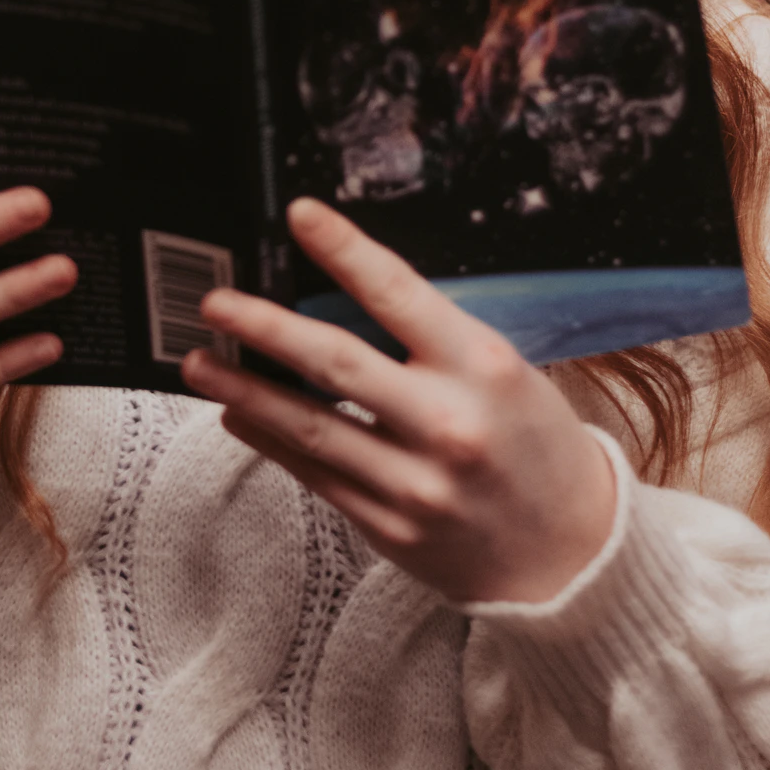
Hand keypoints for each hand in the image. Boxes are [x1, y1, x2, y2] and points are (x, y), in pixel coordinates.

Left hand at [180, 196, 616, 607]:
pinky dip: (269, 439)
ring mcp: (415, 483)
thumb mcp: (504, 375)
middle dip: (264, 328)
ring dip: (244, 391)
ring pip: (309, 427)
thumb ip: (432, 343)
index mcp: (484, 369)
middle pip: (336, 364)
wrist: (570, 553)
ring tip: (199, 363)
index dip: (345, 249)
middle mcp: (448, 424)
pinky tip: (238, 413)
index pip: (401, 295)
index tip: (299, 215)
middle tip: (214, 303)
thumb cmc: (534, 446)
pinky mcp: (390, 526)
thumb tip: (339, 299)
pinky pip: (314, 474)